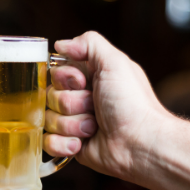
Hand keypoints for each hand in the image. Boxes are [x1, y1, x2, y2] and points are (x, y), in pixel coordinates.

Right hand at [48, 31, 170, 180]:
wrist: (141, 143)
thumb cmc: (133, 103)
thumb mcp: (115, 63)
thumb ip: (89, 43)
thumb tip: (60, 44)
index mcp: (89, 78)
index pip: (56, 72)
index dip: (65, 78)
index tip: (82, 82)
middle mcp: (80, 99)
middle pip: (50, 96)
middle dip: (71, 103)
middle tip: (94, 107)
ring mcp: (74, 123)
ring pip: (49, 120)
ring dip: (72, 124)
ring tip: (94, 128)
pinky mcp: (71, 145)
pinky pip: (48, 142)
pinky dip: (63, 144)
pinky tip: (81, 144)